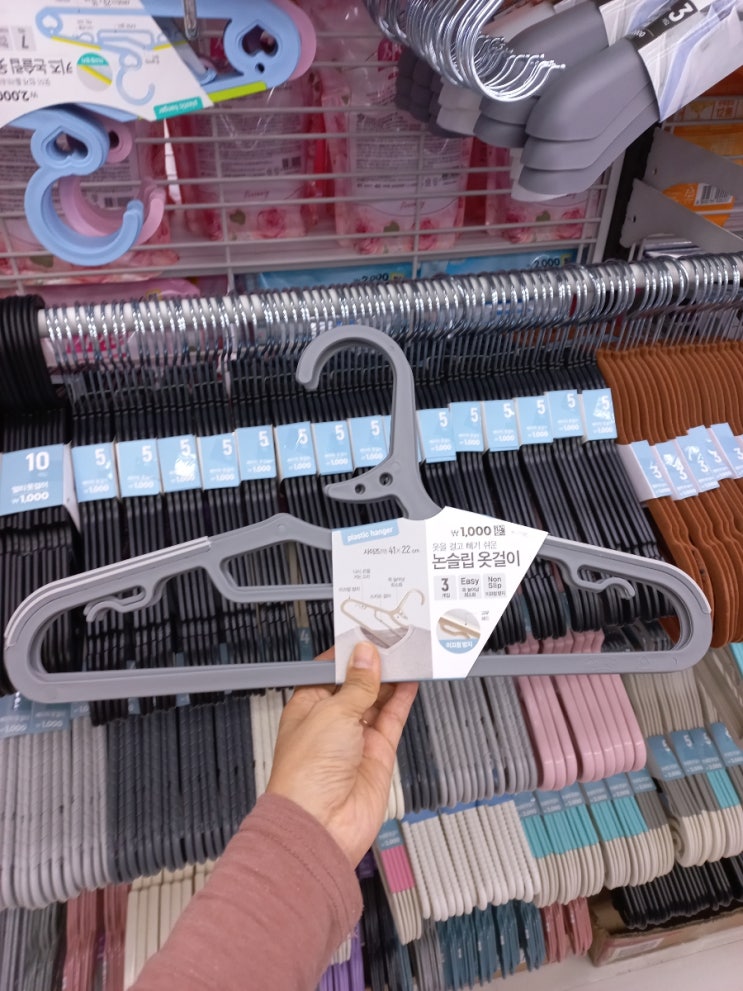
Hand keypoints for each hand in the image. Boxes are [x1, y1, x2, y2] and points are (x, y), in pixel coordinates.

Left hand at [266, 642, 417, 865]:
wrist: (321, 825)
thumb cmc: (305, 774)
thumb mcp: (332, 713)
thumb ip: (356, 684)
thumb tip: (365, 656)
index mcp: (307, 706)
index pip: (329, 670)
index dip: (348, 653)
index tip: (367, 633)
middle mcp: (330, 721)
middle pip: (356, 683)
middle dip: (373, 663)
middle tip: (393, 638)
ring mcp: (355, 737)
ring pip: (377, 698)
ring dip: (391, 677)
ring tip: (407, 652)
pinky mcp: (377, 753)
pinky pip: (392, 718)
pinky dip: (402, 699)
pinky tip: (411, 680)